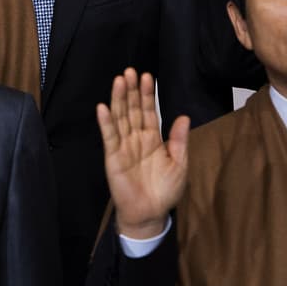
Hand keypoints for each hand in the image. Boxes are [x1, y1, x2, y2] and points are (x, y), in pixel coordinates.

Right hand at [97, 68, 189, 238]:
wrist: (151, 214)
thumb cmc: (165, 191)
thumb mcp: (179, 164)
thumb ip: (179, 141)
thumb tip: (183, 116)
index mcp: (153, 138)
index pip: (149, 111)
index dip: (148, 95)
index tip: (147, 76)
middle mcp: (136, 138)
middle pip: (133, 110)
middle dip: (132, 91)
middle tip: (130, 71)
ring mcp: (123, 146)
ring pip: (120, 118)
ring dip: (119, 100)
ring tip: (119, 81)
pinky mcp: (112, 157)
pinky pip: (109, 137)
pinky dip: (106, 123)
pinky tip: (103, 107)